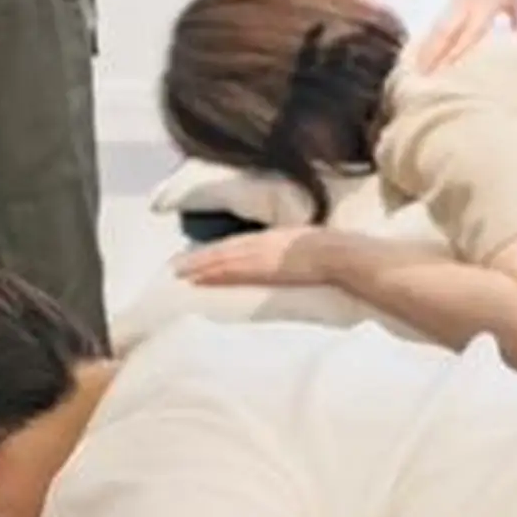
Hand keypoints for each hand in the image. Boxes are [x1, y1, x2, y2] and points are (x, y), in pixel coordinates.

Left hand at [172, 224, 341, 290]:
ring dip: (201, 266)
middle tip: (176, 267)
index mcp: (276, 237)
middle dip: (200, 258)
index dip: (218, 251)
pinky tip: (199, 279)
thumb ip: (297, 255)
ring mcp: (262, 255)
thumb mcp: (313, 248)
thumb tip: (293, 264)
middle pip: (225, 250)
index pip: (239, 244)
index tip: (200, 258)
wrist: (341, 255)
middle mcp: (264, 243)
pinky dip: (214, 273)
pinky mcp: (263, 269)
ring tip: (180, 274)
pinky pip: (232, 270)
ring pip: (224, 258)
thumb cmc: (335, 253)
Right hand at [414, 0, 516, 73]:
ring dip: (428, 46)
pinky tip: (424, 47)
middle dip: (434, 53)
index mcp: (486, 6)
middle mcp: (467, 5)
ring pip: (439, 27)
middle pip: (447, 32)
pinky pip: (439, 20)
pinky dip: (431, 36)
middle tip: (422, 73)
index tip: (447, 67)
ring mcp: (457, 1)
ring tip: (417, 65)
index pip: (470, 33)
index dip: (458, 50)